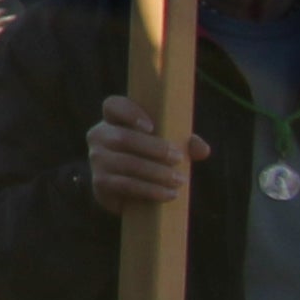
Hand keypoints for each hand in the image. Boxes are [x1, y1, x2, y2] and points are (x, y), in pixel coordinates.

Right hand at [87, 93, 207, 210]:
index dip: (129, 112)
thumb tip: (202, 149)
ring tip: (179, 180)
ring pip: (126, 163)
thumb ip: (187, 144)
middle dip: (154, 149)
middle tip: (178, 158)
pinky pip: (125, 185)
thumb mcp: (169, 147)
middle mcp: (100, 136)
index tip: (151, 127)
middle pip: (123, 138)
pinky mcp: (100, 182)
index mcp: (115, 119)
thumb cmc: (153, 160)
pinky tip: (169, 194)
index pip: (113, 105)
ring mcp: (97, 159)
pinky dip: (150, 190)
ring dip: (156, 173)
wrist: (132, 193)